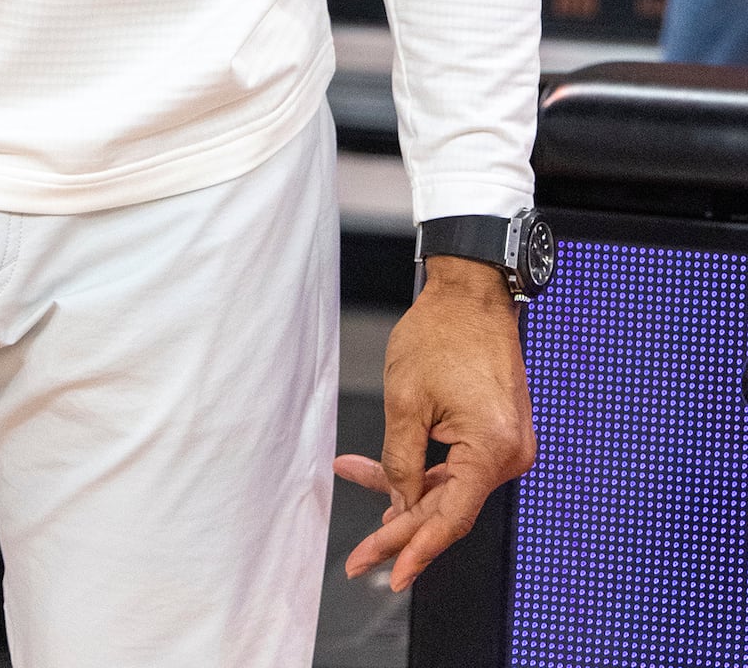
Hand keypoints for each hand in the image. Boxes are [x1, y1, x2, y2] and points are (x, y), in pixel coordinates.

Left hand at [335, 257, 533, 592]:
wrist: (472, 290)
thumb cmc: (441, 332)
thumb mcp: (405, 400)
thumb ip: (400, 460)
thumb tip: (399, 504)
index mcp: (491, 450)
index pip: (451, 519)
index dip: (416, 551)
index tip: (388, 576)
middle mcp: (510, 455)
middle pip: (449, 508)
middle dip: (400, 528)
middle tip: (360, 556)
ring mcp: (508, 445)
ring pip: (449, 487)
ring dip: (406, 492)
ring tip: (357, 486)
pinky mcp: (498, 434)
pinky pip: (457, 464)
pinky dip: (423, 468)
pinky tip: (381, 472)